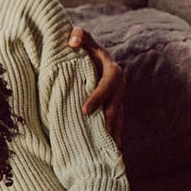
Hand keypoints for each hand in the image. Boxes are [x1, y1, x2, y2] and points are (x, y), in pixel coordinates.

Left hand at [70, 27, 124, 143]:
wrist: (95, 57)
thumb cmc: (85, 47)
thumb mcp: (82, 38)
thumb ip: (79, 35)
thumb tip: (72, 40)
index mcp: (112, 71)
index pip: (107, 85)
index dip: (97, 98)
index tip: (84, 110)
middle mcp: (119, 88)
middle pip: (114, 107)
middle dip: (105, 122)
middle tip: (94, 135)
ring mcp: (118, 100)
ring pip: (117, 120)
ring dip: (113, 135)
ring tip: (108, 152)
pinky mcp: (114, 110)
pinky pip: (116, 126)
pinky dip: (114, 139)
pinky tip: (112, 154)